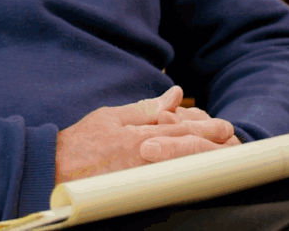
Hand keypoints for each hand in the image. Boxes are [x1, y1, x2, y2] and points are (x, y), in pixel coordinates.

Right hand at [54, 86, 239, 183]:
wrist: (56, 169)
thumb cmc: (82, 141)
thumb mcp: (112, 116)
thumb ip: (145, 109)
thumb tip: (173, 96)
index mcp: (138, 138)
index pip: (179, 131)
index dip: (205, 128)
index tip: (224, 125)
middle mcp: (144, 159)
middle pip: (185, 151)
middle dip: (211, 145)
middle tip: (232, 140)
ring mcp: (141, 178)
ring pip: (181, 168)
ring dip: (203, 160)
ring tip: (223, 156)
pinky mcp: (136, 192)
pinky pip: (167, 183)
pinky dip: (185, 176)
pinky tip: (198, 175)